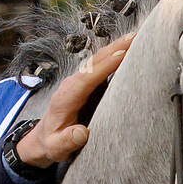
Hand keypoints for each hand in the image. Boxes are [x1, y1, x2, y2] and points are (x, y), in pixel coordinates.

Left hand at [15, 33, 133, 166]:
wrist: (44, 138)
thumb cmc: (52, 141)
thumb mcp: (56, 147)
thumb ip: (67, 141)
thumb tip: (81, 133)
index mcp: (66, 97)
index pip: (87, 77)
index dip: (104, 66)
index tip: (121, 56)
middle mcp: (73, 83)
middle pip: (95, 61)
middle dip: (116, 48)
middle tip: (137, 36)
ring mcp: (80, 80)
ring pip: (100, 59)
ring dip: (118, 47)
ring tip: (139, 36)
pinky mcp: (87, 82)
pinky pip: (102, 65)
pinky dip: (116, 54)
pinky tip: (130, 48)